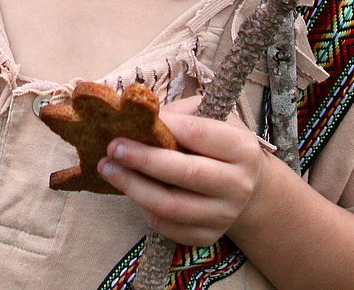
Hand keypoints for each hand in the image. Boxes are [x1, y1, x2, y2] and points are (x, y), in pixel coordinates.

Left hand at [97, 96, 267, 246]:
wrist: (245, 188)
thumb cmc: (218, 144)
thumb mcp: (209, 119)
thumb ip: (179, 115)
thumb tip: (141, 117)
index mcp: (241, 148)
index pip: (198, 134)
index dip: (163, 127)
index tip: (131, 121)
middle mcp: (238, 185)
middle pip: (185, 174)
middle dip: (143, 160)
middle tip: (112, 148)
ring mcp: (224, 216)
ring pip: (171, 206)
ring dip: (133, 187)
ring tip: (108, 169)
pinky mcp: (207, 238)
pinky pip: (167, 227)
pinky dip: (143, 208)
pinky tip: (130, 189)